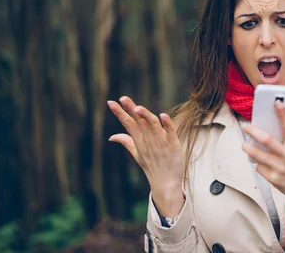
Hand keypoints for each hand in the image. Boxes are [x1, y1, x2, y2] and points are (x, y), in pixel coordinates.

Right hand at [107, 96, 184, 217]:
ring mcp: (161, 144)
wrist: (165, 184)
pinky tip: (163, 115)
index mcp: (139, 141)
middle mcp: (148, 141)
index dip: (120, 113)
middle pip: (138, 122)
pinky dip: (167, 124)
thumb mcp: (137, 154)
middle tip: (123, 98)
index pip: (128, 124)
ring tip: (137, 108)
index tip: (111, 102)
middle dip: (130, 110)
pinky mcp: (173, 146)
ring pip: (152, 126)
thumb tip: (112, 136)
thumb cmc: (152, 167)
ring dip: (146, 116)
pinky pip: (170, 133)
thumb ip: (126, 142)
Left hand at [241, 100, 284, 223]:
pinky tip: (259, 161)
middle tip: (246, 126)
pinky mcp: (274, 179)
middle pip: (267, 140)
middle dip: (254, 132)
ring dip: (249, 148)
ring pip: (259, 156)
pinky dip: (258, 164)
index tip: (277, 102)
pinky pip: (260, 168)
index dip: (283, 113)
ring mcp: (280, 168)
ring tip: (245, 144)